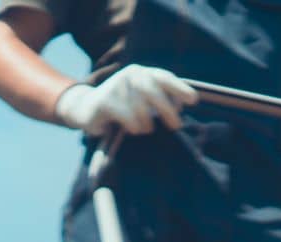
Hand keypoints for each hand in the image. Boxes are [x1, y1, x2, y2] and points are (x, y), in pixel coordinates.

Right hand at [55, 65, 198, 136]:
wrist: (87, 109)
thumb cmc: (124, 107)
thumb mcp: (143, 101)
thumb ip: (163, 100)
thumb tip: (184, 105)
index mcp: (142, 73)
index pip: (163, 77)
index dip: (179, 88)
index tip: (193, 101)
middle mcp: (129, 75)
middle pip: (152, 90)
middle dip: (167, 109)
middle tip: (176, 126)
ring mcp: (115, 86)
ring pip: (140, 107)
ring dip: (147, 122)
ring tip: (147, 129)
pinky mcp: (104, 101)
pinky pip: (126, 116)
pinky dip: (134, 126)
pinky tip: (134, 129)